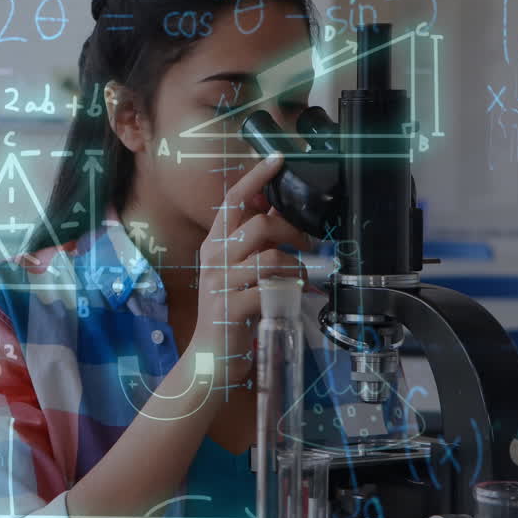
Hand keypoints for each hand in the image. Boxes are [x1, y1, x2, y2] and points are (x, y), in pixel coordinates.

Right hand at [189, 154, 311, 378]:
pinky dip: (293, 291)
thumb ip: (251, 244)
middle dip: (292, 232)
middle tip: (307, 247)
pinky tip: (301, 296)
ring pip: (270, 257)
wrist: (210, 358)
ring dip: (297, 266)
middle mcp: (213, 258)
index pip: (232, 200)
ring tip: (305, 277)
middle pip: (258, 225)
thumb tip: (274, 211)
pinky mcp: (232, 307)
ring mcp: (221, 283)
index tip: (278, 159)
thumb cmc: (230, 311)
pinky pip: (271, 288)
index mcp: (214, 245)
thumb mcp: (236, 271)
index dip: (255, 177)